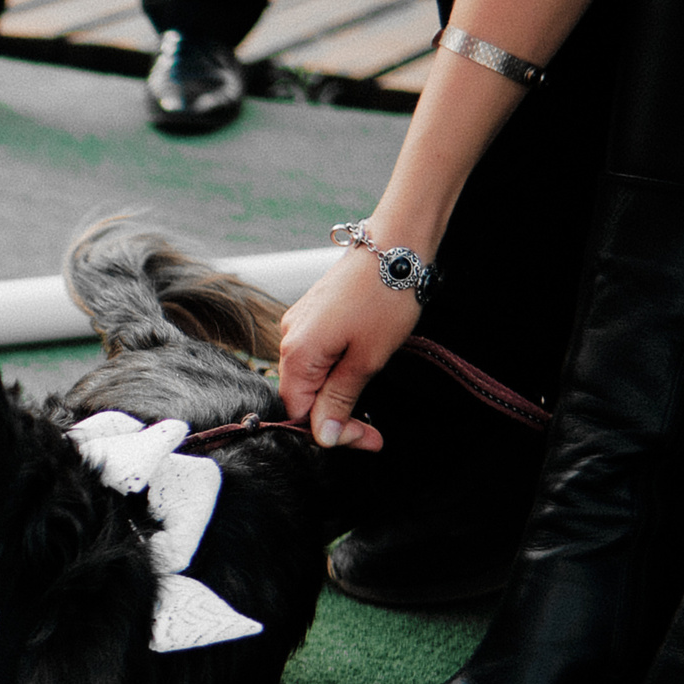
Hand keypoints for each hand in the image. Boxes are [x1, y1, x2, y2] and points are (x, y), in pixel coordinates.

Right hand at [275, 248, 422, 449]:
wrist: (395, 247)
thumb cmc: (384, 299)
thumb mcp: (366, 360)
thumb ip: (339, 400)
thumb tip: (323, 436)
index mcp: (296, 353)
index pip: (298, 412)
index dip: (330, 431)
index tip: (366, 437)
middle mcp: (288, 338)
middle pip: (302, 396)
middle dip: (336, 417)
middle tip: (374, 434)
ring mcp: (298, 324)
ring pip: (310, 377)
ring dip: (338, 396)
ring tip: (370, 404)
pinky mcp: (312, 315)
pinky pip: (316, 356)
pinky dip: (336, 372)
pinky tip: (359, 373)